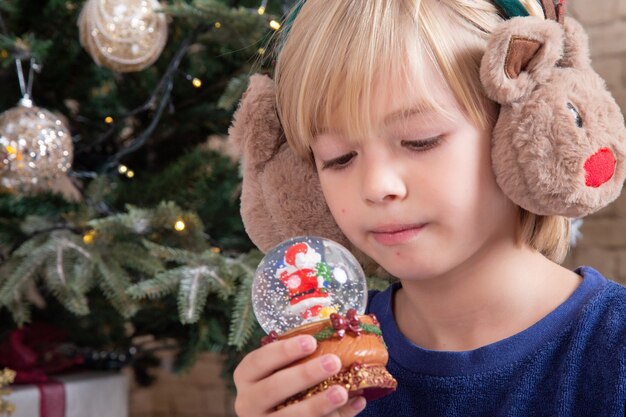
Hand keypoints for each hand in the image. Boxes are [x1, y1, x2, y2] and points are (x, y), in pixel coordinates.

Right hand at [233, 334, 366, 416]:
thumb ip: (307, 361)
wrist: (274, 415)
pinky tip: (352, 406)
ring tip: (343, 392)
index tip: (311, 341)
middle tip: (333, 362)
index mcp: (247, 377)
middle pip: (273, 388)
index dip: (283, 351)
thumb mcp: (282, 371)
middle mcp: (247, 402)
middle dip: (304, 375)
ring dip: (317, 404)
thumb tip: (347, 355)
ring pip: (288, 416)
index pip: (258, 361)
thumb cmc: (283, 385)